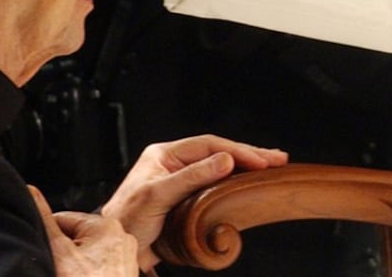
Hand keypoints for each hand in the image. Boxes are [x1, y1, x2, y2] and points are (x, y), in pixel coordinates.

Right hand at [29, 185, 138, 276]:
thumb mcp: (58, 251)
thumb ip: (44, 220)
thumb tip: (31, 192)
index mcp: (106, 225)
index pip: (64, 218)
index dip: (46, 234)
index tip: (38, 248)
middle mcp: (121, 238)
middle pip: (75, 238)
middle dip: (60, 252)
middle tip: (53, 267)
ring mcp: (124, 260)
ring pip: (85, 256)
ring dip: (70, 267)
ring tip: (65, 274)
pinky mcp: (123, 276)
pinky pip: (96, 270)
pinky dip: (83, 275)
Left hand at [100, 134, 287, 270]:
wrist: (115, 247)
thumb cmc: (127, 221)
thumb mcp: (158, 195)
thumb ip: (192, 176)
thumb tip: (225, 159)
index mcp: (164, 154)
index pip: (209, 145)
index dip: (237, 151)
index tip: (260, 160)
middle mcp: (173, 162)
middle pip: (217, 152)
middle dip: (248, 154)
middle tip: (277, 158)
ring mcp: (180, 178)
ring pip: (219, 165)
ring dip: (244, 165)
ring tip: (270, 165)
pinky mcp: (186, 196)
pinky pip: (215, 182)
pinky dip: (234, 180)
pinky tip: (248, 180)